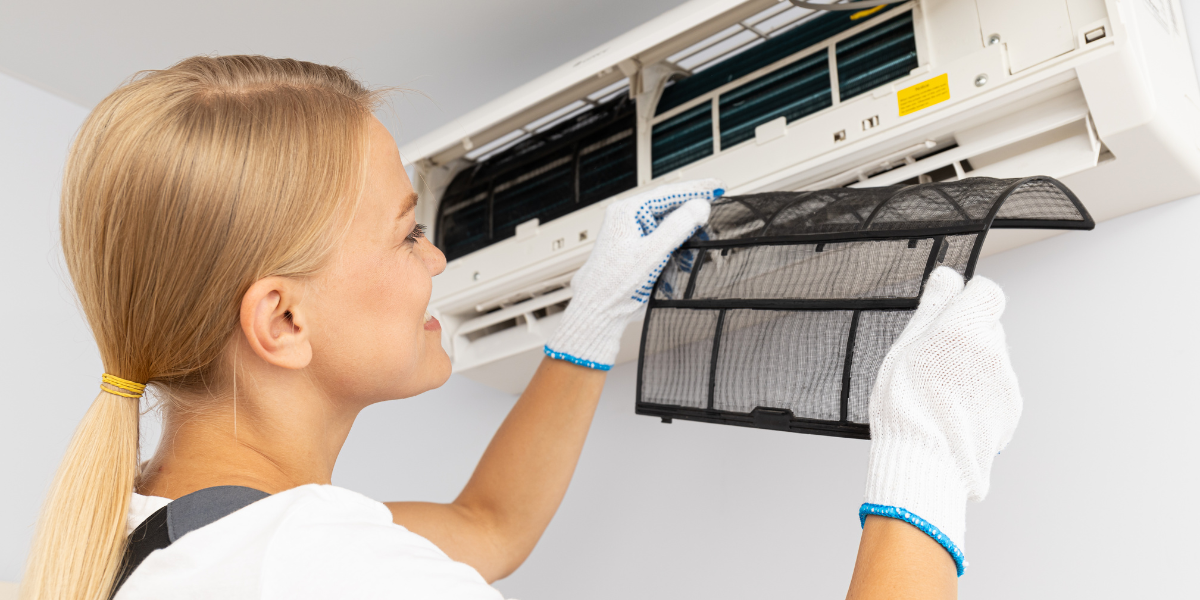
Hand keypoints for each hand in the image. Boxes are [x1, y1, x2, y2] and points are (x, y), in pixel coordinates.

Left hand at [544, 179, 722, 368]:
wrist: (599, 310)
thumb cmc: (614, 282)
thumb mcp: (652, 252)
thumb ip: (678, 227)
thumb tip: (699, 205)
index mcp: (627, 211)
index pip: (668, 193)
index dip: (697, 190)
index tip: (718, 186)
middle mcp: (628, 219)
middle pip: (669, 209)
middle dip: (691, 219)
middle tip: (711, 224)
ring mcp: (632, 234)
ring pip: (668, 227)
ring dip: (683, 239)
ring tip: (693, 251)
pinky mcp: (636, 250)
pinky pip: (662, 243)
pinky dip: (675, 251)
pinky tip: (680, 263)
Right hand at [860, 266, 1021, 575]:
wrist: (927, 462)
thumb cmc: (908, 406)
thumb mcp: (906, 346)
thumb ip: (933, 307)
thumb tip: (947, 276)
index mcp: (966, 328)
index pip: (986, 292)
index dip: (967, 300)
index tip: (948, 315)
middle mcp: (994, 350)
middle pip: (986, 327)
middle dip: (965, 338)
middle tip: (933, 362)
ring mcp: (1005, 382)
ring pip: (990, 360)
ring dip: (971, 369)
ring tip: (939, 395)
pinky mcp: (1010, 410)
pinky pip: (995, 390)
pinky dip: (978, 396)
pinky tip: (952, 412)